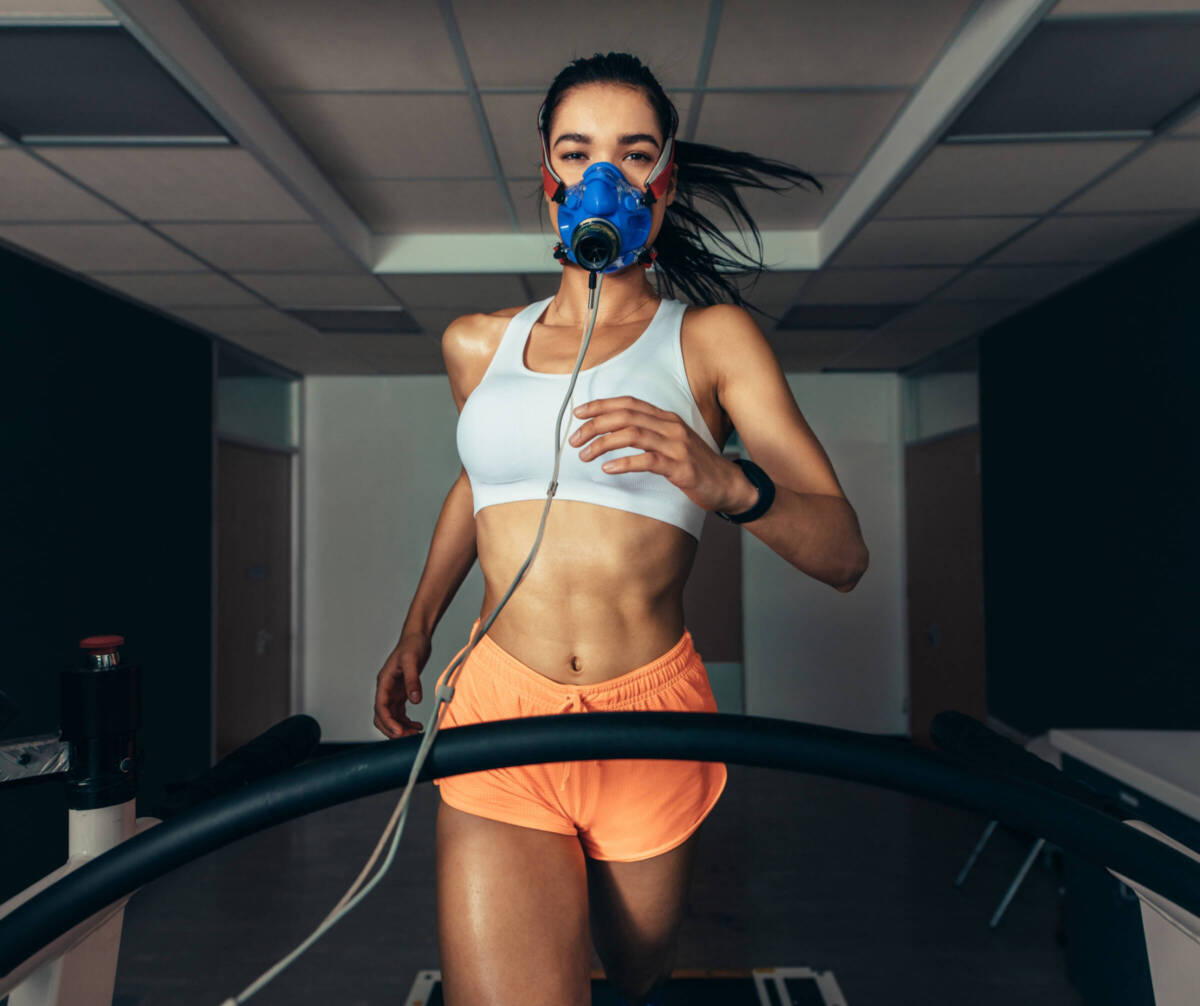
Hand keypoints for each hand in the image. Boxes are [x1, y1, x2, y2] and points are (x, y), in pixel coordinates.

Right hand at [374, 631, 431, 738]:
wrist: (417, 638)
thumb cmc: (412, 645)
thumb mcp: (412, 661)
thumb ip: (413, 680)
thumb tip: (415, 699)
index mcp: (384, 682)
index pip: (381, 707)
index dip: (388, 722)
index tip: (399, 732)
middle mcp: (386, 689)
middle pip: (382, 716)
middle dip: (392, 729)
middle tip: (408, 738)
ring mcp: (393, 692)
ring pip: (391, 717)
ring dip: (401, 728)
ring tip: (416, 734)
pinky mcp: (401, 693)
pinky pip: (400, 713)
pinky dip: (406, 722)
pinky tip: (417, 726)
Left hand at [569, 396, 750, 512]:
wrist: (727, 484)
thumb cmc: (695, 465)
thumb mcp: (671, 442)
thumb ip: (648, 433)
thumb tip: (614, 431)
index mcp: (666, 418)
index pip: (628, 403)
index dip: (601, 405)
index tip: (579, 413)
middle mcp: (670, 427)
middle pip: (625, 416)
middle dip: (595, 425)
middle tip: (574, 439)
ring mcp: (676, 446)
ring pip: (632, 434)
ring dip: (603, 443)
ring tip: (585, 455)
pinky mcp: (680, 467)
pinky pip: (647, 460)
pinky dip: (624, 463)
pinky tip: (608, 469)